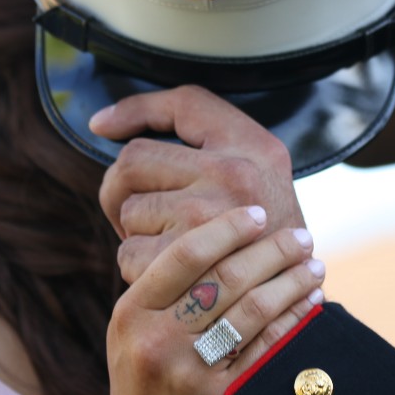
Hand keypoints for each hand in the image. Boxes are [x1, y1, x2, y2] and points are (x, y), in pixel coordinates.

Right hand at [65, 205, 324, 394]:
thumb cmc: (143, 379)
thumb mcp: (132, 329)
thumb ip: (165, 283)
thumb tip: (222, 226)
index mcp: (131, 312)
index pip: (187, 254)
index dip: (228, 227)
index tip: (258, 212)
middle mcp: (157, 341)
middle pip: (228, 278)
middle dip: (273, 250)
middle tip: (302, 235)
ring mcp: (191, 375)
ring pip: (254, 310)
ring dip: (292, 281)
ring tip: (314, 264)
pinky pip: (269, 348)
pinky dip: (295, 319)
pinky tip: (311, 302)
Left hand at [92, 86, 306, 282]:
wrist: (295, 287)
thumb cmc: (260, 215)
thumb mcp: (251, 153)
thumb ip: (183, 119)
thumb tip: (99, 122)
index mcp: (249, 143)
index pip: (176, 107)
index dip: (132, 117)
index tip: (104, 128)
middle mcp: (232, 176)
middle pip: (132, 164)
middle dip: (122, 188)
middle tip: (141, 206)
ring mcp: (212, 221)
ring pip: (129, 213)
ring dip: (135, 230)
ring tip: (164, 238)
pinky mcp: (193, 266)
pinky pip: (132, 255)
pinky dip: (139, 263)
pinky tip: (165, 265)